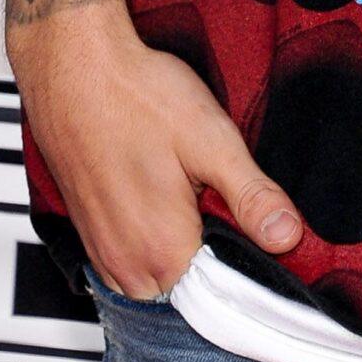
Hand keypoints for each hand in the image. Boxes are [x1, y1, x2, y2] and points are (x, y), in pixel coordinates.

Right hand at [7, 0, 303, 299]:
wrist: (73, 66)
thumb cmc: (136, 95)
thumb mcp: (210, 139)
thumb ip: (251, 196)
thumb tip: (289, 237)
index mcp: (164, 254)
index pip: (222, 294)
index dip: (247, 262)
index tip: (253, 227)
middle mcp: (127, 267)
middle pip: (190, 291)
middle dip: (213, 257)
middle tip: (218, 199)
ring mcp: (103, 255)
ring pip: (159, 281)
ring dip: (181, 252)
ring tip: (187, 195)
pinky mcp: (89, 237)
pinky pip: (131, 265)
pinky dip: (152, 245)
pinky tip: (161, 199)